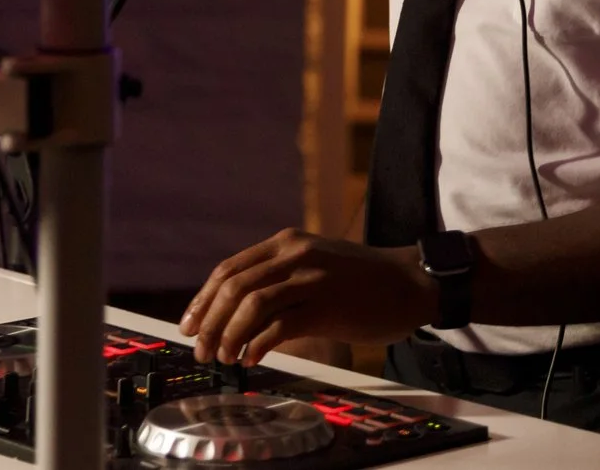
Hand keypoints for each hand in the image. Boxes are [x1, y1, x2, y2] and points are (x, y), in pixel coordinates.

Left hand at [180, 228, 440, 364]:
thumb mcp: (315, 262)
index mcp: (286, 242)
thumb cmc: (361, 279)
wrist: (410, 282)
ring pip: (252, 304)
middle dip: (209, 322)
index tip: (189, 325)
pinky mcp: (326, 305)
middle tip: (200, 349)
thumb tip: (235, 310)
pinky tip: (251, 357)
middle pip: (234, 286)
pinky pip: (280, 326)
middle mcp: (295, 253)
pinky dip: (257, 344)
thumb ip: (279, 275)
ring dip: (229, 335)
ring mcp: (311, 278)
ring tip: (223, 358)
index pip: (229, 269)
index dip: (203, 300)